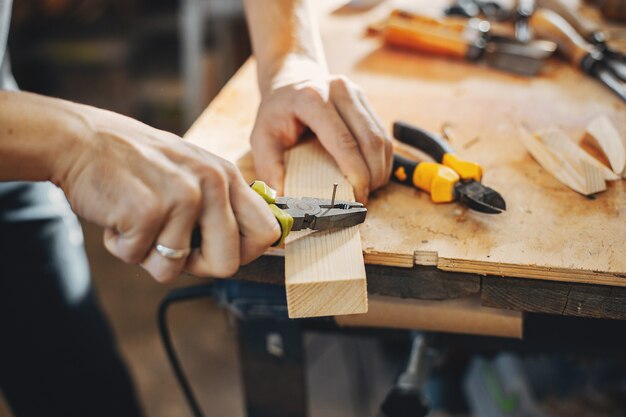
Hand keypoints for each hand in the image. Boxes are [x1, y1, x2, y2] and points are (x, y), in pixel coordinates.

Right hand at [54, 105, 280, 282]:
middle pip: (228, 264)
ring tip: (137, 219)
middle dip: (195, 266)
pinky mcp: (150, 210)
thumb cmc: (136, 163)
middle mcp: (212, 183)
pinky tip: (118, 215)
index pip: (267, 232)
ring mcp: (183, 196)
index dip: (244, 254)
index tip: (216, 251)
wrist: (80, 140)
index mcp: (227, 175)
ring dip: (148, 254)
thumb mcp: (191, 171)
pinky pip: (139, 259)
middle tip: (167, 244)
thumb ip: (221, 203)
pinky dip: (122, 246)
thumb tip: (249, 245)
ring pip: (175, 269)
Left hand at [250, 58, 392, 202]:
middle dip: (372, 176)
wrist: (291, 80)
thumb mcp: (262, 137)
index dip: (355, 172)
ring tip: (369, 190)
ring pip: (382, 139)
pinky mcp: (366, 102)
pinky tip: (371, 176)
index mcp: (312, 99)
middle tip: (363, 200)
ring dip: (380, 169)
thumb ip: (269, 167)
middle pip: (370, 140)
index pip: (343, 141)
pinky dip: (381, 160)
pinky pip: (383, 136)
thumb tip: (282, 199)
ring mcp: (356, 94)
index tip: (357, 197)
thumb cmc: (276, 113)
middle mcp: (339, 91)